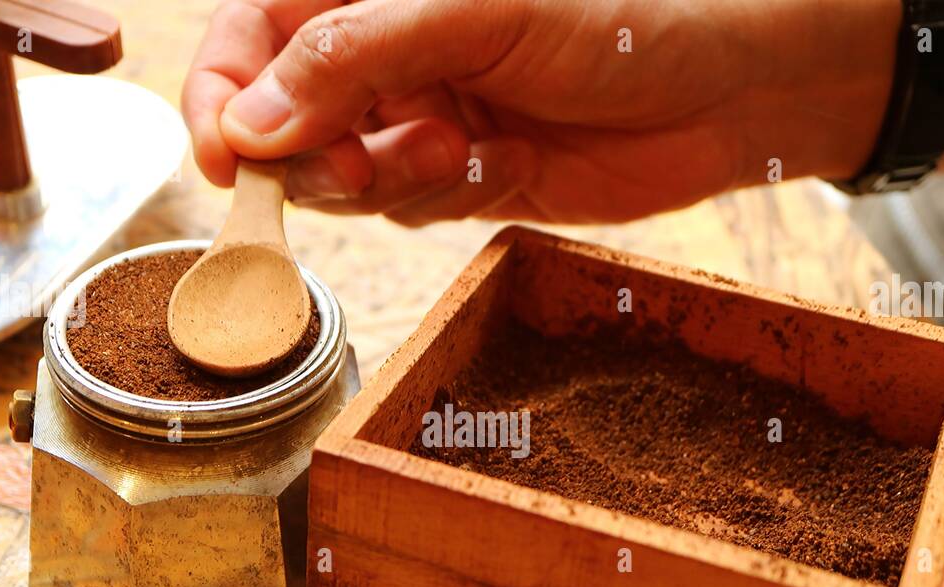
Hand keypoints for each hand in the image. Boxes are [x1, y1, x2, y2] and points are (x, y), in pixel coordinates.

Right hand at [181, 0, 898, 224]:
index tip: (226, 157)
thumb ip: (352, 57)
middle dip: (311, 155)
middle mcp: (384, 57)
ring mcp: (418, 119)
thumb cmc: (615, 17)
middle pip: (284, 122)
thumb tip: (249, 123)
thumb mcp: (475, 11)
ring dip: (386, 178)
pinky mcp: (459, 179)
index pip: (252, 39)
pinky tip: (495, 163)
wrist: (720, 91)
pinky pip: (407, 209)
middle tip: (356, 166)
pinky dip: (437, 196)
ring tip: (455, 148)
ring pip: (343, 177)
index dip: (223, 97)